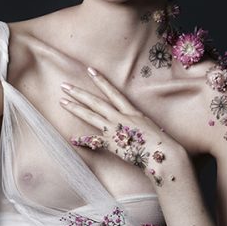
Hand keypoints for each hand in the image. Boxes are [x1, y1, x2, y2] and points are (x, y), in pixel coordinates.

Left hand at [59, 67, 183, 186]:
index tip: (90, 70)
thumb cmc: (160, 143)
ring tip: (62, 101)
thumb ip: (137, 123)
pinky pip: (95, 141)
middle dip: (80, 93)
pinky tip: (72, 139)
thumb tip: (130, 124)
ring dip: (76, 108)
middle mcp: (122, 117)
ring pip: (91, 116)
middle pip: (96, 102)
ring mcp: (116, 130)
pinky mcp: (113, 144)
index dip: (101, 81)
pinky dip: (83, 141)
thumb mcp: (148, 127)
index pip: (113, 92)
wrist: (164, 154)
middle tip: (64, 85)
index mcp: (132, 112)